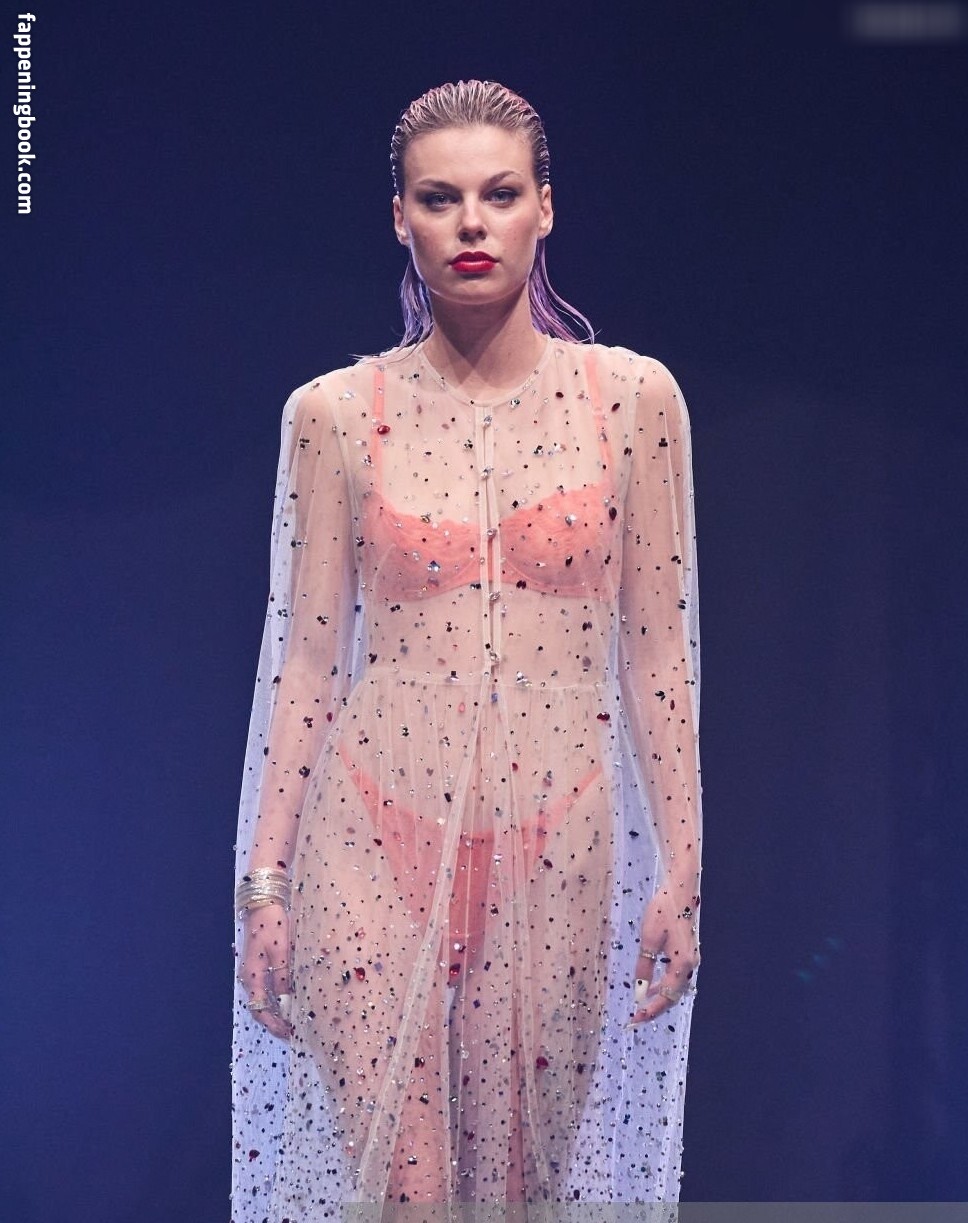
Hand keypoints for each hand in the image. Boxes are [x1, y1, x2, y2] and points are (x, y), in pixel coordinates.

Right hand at [238, 903, 292, 1039]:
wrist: (264, 904)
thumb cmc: (272, 925)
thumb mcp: (280, 951)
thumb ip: (282, 976)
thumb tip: (286, 1001)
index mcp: (252, 975)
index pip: (258, 1009)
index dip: (272, 1023)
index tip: (287, 1032)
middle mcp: (250, 977)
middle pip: (260, 1007)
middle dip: (275, 1021)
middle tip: (293, 1031)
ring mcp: (255, 971)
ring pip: (264, 999)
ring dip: (277, 1011)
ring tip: (294, 1020)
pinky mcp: (262, 964)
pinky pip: (268, 988)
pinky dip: (278, 998)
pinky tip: (291, 1000)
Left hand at [629, 886, 699, 1025]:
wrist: (680, 889)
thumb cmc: (663, 911)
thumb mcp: (649, 939)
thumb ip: (645, 967)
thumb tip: (639, 992)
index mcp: (683, 965)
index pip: (666, 997)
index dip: (650, 1010)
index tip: (634, 1020)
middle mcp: (691, 965)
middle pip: (674, 996)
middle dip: (655, 1007)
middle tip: (636, 1017)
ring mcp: (691, 958)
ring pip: (676, 987)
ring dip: (659, 996)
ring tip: (642, 1004)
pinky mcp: (688, 951)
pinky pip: (676, 976)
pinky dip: (664, 984)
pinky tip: (652, 982)